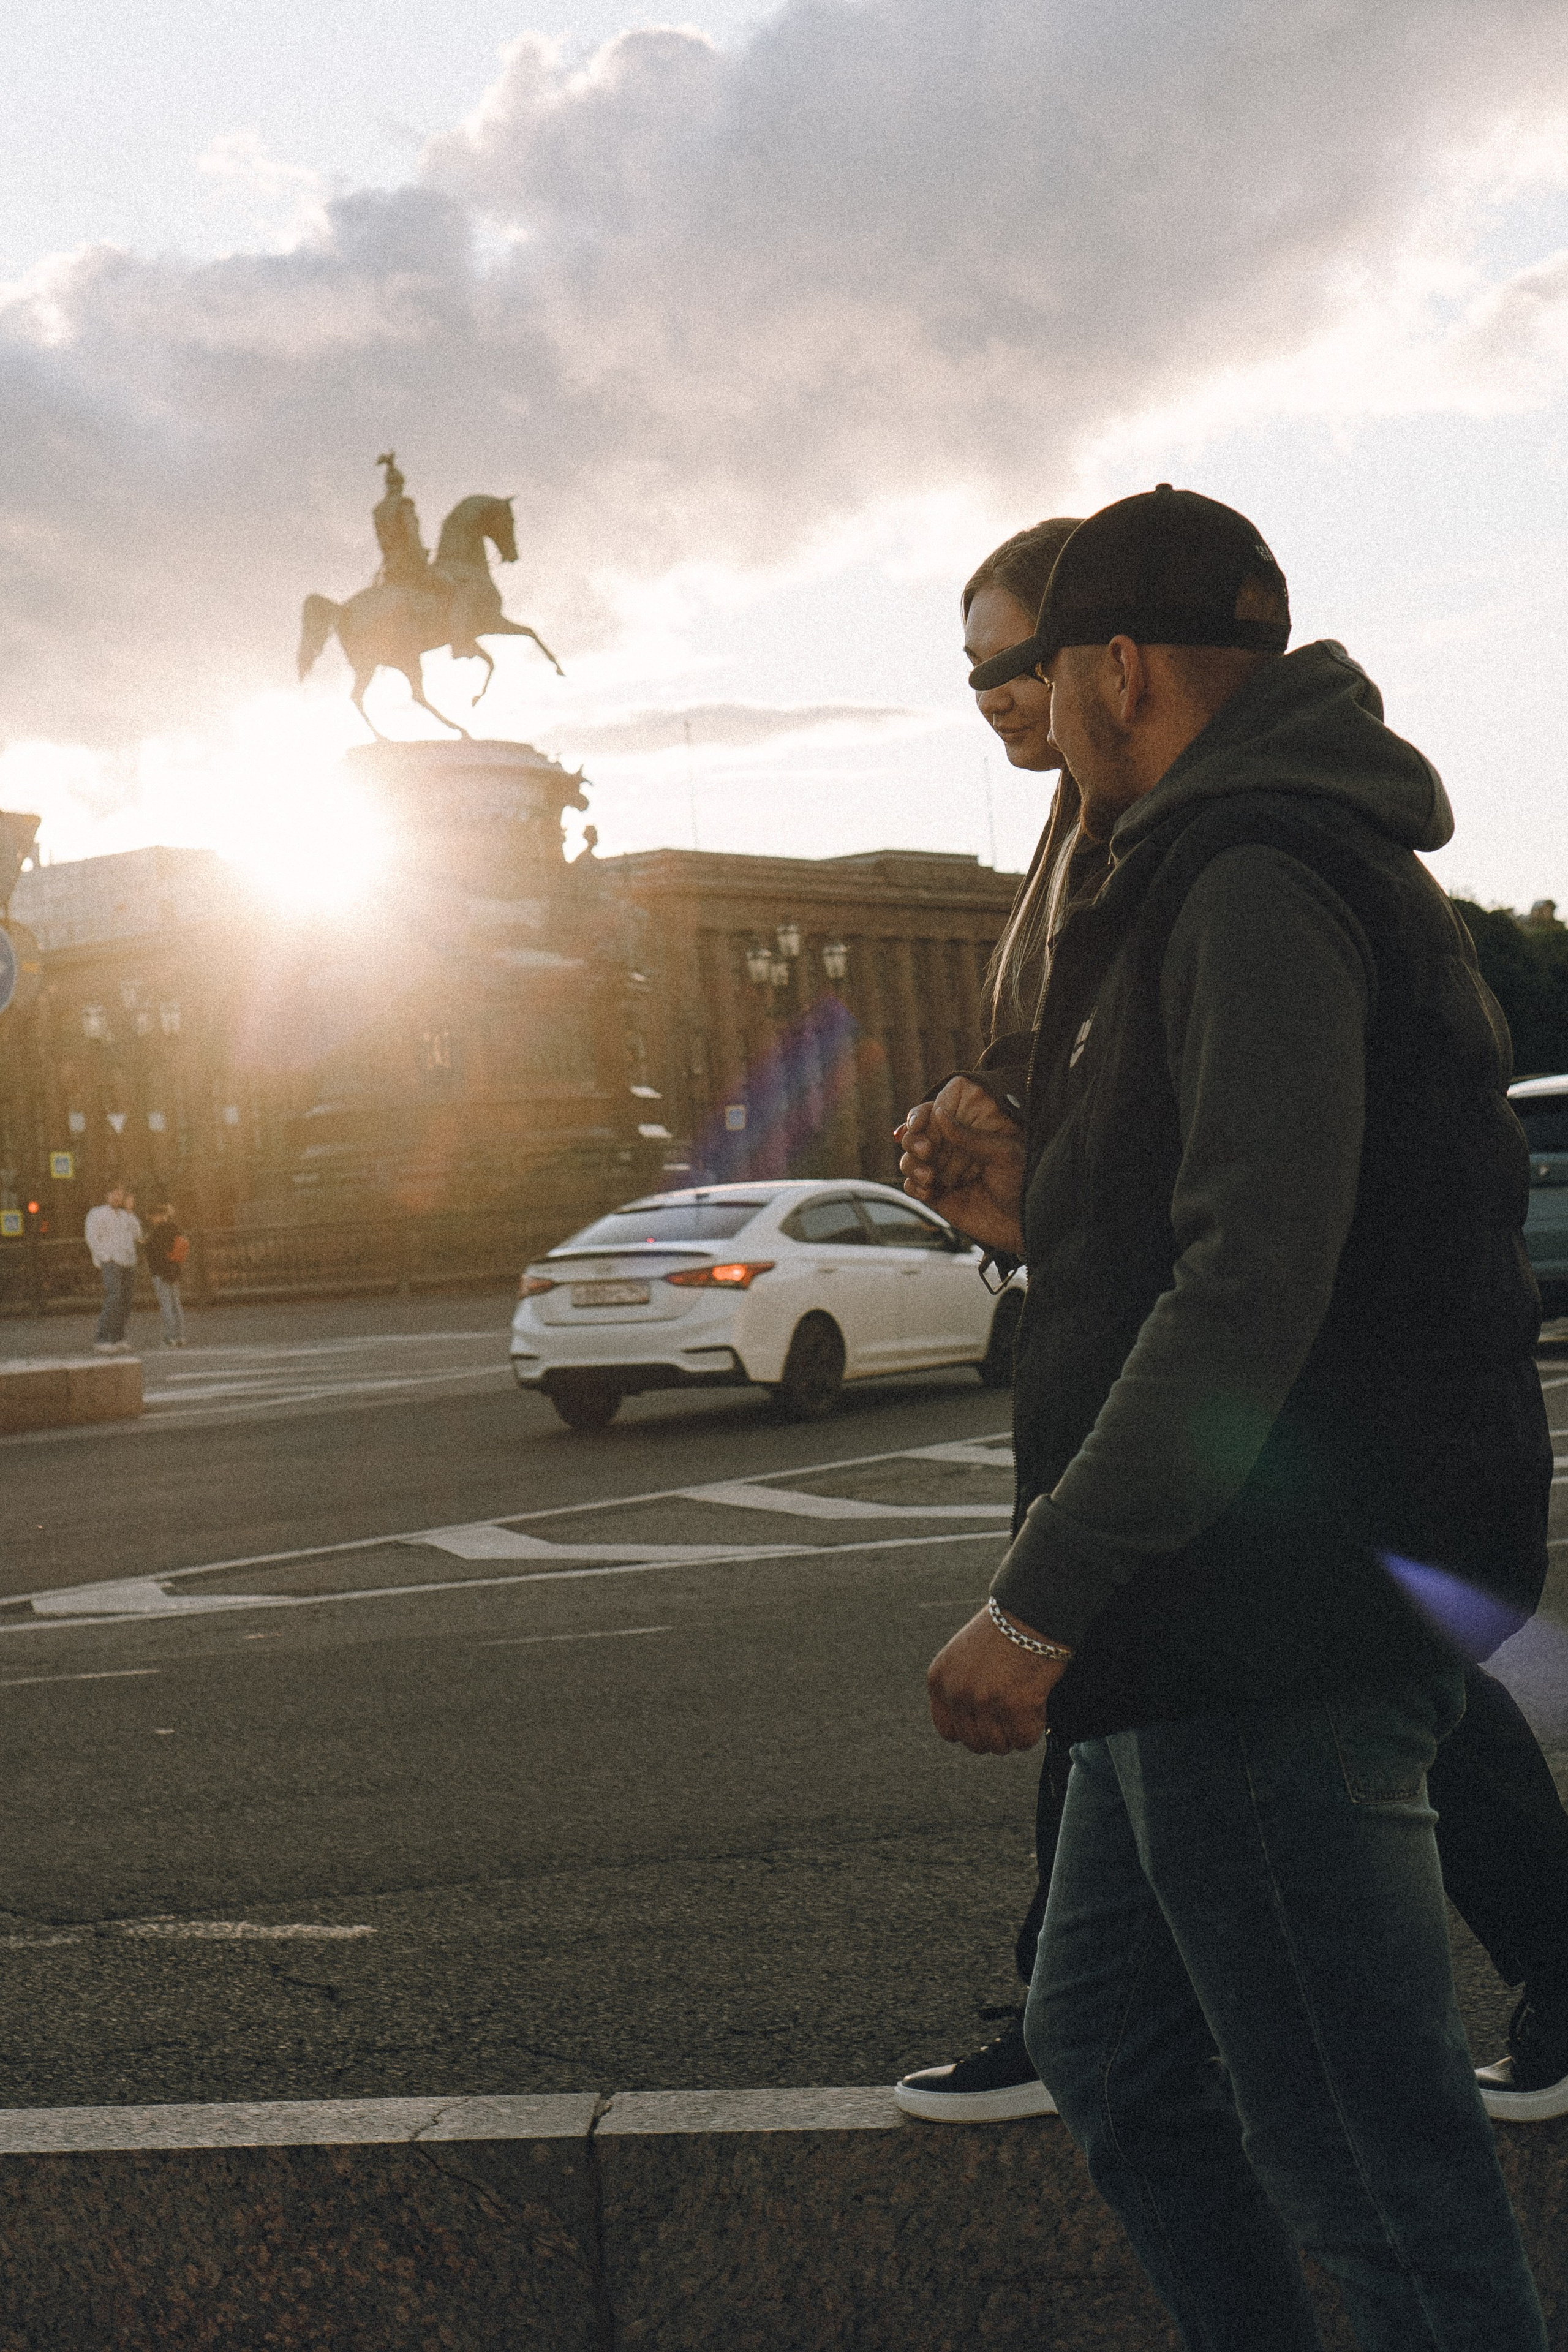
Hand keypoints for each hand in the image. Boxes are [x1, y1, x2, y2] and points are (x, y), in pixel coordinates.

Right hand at [895, 1078, 1024, 1253]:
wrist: (1027, 1222)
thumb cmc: (1021, 1183)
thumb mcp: (1000, 1153)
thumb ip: (967, 1135)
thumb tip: (939, 1110)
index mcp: (967, 1133)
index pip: (933, 1116)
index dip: (919, 1117)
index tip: (917, 1123)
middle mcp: (952, 1151)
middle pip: (915, 1138)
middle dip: (914, 1141)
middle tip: (927, 1151)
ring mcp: (943, 1174)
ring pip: (909, 1162)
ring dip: (912, 1165)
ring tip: (930, 1176)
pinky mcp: (938, 1198)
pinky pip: (912, 1187)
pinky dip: (914, 1186)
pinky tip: (930, 1191)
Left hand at [928, 1606, 1066, 1753]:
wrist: (1032, 1610)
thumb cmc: (1005, 1629)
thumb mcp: (964, 1655)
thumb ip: (961, 1687)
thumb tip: (971, 1723)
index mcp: (939, 1679)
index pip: (948, 1731)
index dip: (973, 1730)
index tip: (989, 1720)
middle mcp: (956, 1692)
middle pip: (975, 1742)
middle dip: (997, 1732)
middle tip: (1012, 1712)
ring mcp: (984, 1700)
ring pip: (1000, 1745)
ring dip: (1015, 1731)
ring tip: (1025, 1704)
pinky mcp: (1014, 1706)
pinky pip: (1024, 1740)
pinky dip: (1035, 1728)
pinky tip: (1037, 1703)